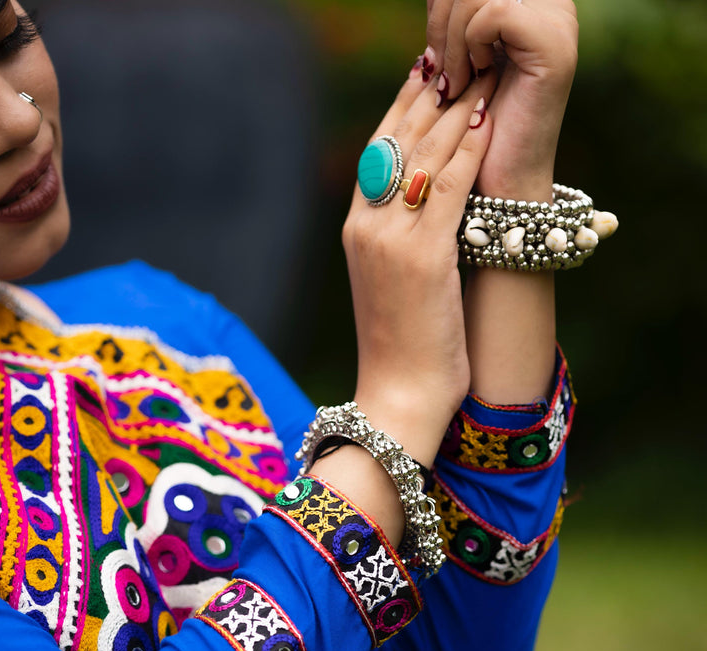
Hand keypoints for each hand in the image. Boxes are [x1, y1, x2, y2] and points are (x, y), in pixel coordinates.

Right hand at [342, 70, 496, 466]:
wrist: (397, 397)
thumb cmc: (404, 349)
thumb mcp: (396, 282)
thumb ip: (406, 236)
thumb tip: (435, 201)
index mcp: (356, 228)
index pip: (379, 149)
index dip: (405, 106)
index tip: (431, 75)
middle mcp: (366, 225)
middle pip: (398, 140)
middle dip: (433, 93)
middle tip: (463, 58)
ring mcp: (391, 239)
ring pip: (424, 154)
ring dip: (457, 108)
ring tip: (482, 74)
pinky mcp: (423, 256)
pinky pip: (447, 185)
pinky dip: (469, 147)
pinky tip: (487, 119)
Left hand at [424, 0, 577, 197]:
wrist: (498, 182)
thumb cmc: (474, 129)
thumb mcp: (458, 60)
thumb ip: (451, 20)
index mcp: (529, 2)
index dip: (441, 6)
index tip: (435, 52)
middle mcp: (550, 3)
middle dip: (441, 19)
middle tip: (440, 69)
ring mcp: (557, 21)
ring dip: (451, 40)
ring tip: (454, 81)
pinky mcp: (553, 45)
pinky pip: (494, 13)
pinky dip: (470, 46)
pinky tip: (475, 78)